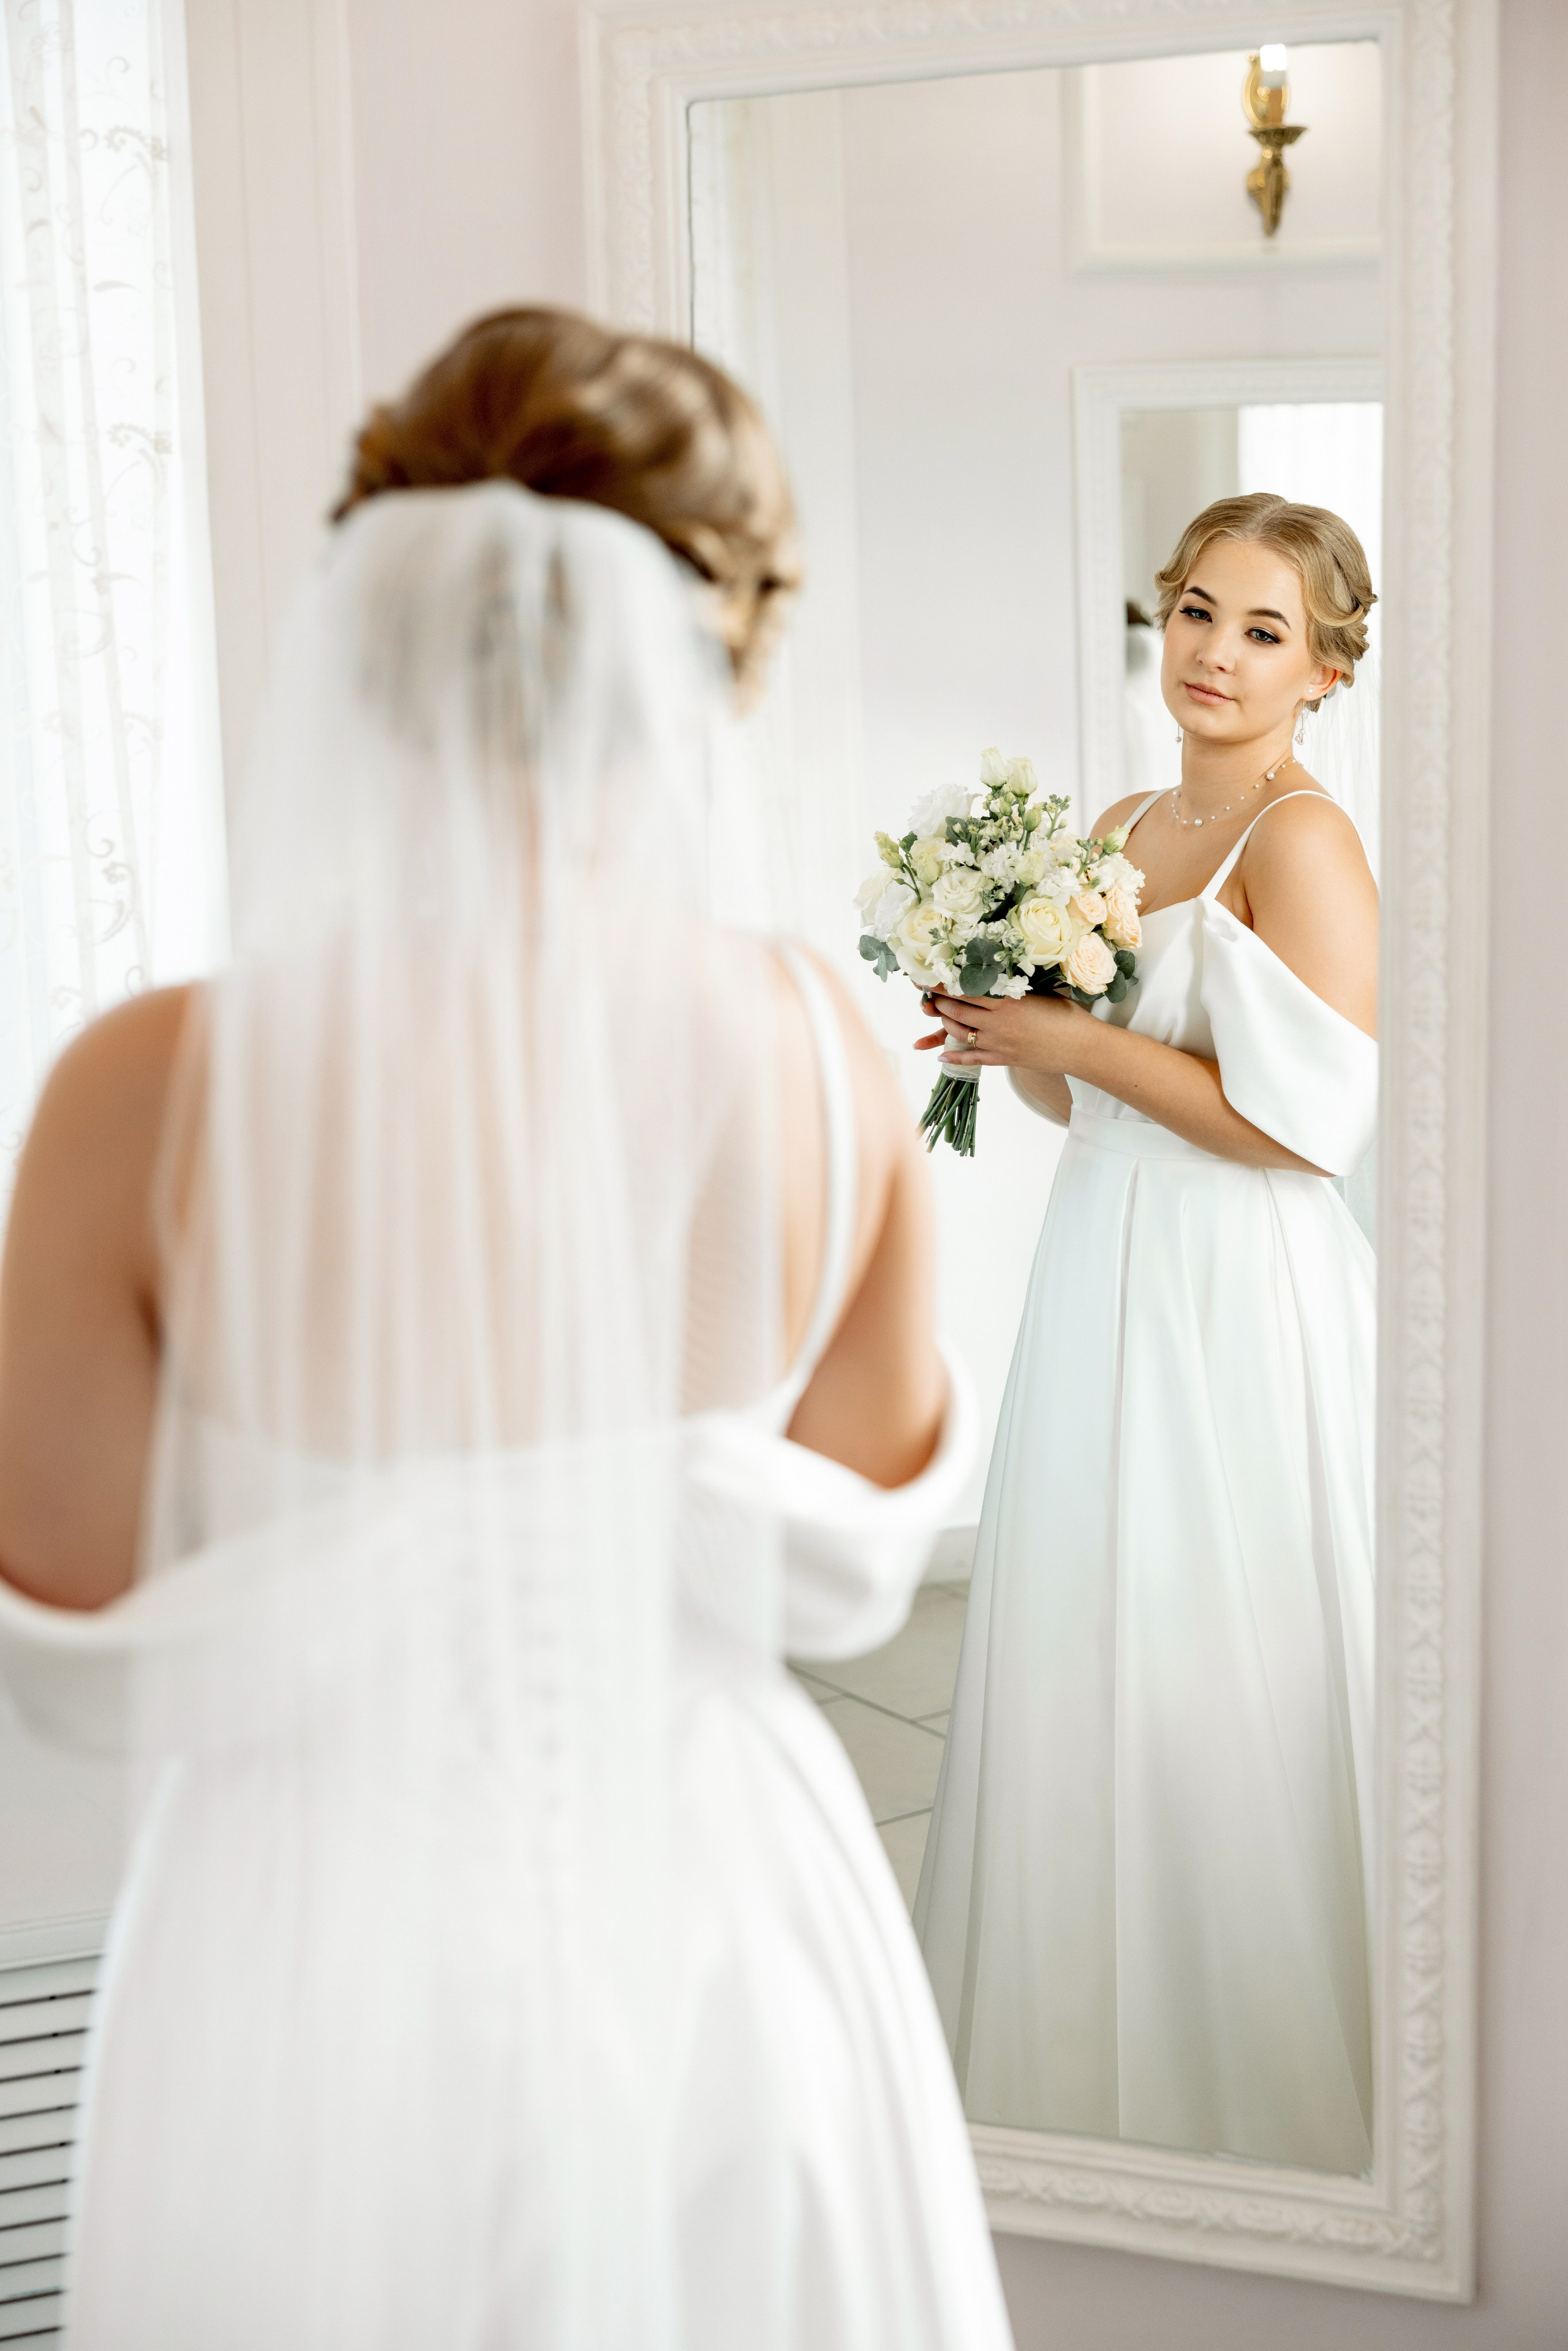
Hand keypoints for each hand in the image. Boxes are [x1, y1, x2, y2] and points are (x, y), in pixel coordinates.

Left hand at [918, 989, 1095, 1078]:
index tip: (927, 978)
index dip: (942, 984)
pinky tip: (942, 1053)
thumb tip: (993, 975)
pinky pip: (971, 1058)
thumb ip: (1012, 987)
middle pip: (955, 1010)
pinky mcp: (1003, 1059)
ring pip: (959, 1032)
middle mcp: (997, 1022)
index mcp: (1006, 1000)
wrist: (1083, 1047)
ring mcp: (998, 1043)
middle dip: (938, 1002)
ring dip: (945, 1022)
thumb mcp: (1038, 992)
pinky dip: (954, 1055)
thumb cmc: (1067, 1015)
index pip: (963, 989)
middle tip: (930, 994)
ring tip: (940, 1014)